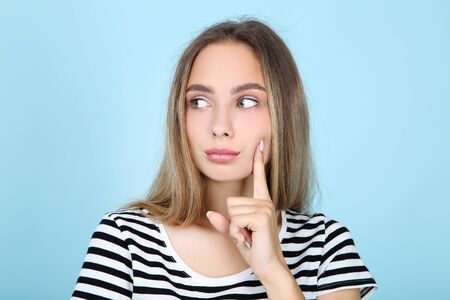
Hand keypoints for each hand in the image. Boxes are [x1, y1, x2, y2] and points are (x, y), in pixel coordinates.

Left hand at [206, 139, 286, 280]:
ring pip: (232, 211)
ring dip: (236, 228)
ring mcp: (265, 209)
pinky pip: (235, 220)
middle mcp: (265, 203)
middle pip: (231, 201)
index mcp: (262, 203)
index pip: (259, 178)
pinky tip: (250, 238)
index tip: (259, 143)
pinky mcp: (261, 217)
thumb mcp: (237, 234)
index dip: (257, 161)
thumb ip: (225, 223)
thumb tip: (210, 212)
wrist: (268, 266)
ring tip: (249, 236)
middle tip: (248, 233)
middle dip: (234, 221)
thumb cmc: (254, 249)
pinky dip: (238, 233)